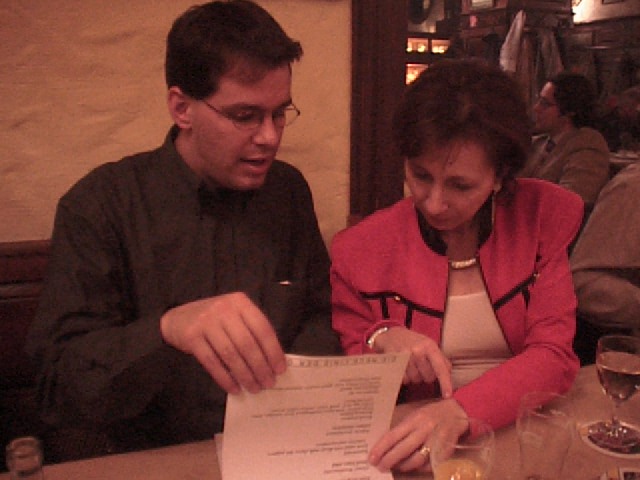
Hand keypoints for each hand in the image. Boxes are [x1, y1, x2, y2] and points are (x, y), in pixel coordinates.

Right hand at [160, 292, 285, 394]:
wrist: (178, 318)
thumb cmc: (215, 320)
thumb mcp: (235, 315)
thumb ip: (251, 330)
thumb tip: (273, 360)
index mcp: (240, 302)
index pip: (262, 328)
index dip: (273, 350)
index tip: (280, 369)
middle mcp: (224, 309)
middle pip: (247, 343)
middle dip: (260, 367)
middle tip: (268, 383)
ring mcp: (206, 322)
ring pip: (231, 354)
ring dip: (245, 375)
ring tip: (254, 388)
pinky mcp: (192, 337)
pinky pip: (212, 362)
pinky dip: (225, 378)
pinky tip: (234, 388)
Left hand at [368, 398, 467, 472]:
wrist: (458, 411)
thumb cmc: (432, 414)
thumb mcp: (416, 415)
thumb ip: (403, 428)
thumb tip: (387, 444)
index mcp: (414, 419)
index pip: (393, 435)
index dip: (381, 448)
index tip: (371, 458)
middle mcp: (424, 429)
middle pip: (404, 449)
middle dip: (389, 460)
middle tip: (380, 467)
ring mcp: (436, 441)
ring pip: (417, 459)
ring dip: (404, 466)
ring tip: (395, 468)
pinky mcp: (446, 450)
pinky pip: (430, 464)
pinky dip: (420, 468)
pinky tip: (413, 467)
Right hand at [373, 326, 452, 397]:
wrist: (393, 335)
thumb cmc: (415, 342)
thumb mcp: (429, 345)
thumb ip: (441, 359)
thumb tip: (448, 373)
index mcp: (429, 347)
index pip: (440, 368)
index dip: (445, 383)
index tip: (448, 395)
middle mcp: (417, 351)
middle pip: (428, 378)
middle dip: (426, 375)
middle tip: (421, 366)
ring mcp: (405, 357)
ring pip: (416, 380)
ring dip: (415, 376)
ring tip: (411, 366)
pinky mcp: (394, 363)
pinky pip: (405, 380)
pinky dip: (406, 377)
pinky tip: (404, 368)